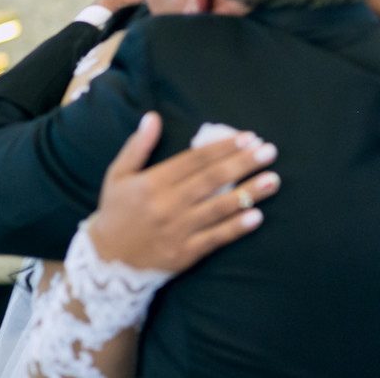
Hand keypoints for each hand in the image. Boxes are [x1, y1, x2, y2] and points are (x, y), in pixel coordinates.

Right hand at [87, 112, 280, 272]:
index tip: (248, 138)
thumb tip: (152, 117)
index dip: (223, 147)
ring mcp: (177, 230)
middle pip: (212, 179)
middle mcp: (167, 204)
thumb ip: (137, 146)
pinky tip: (257, 216)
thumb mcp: (119, 176)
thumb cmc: (116, 213)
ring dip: (249, 193)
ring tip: (272, 180)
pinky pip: (215, 238)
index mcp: (153, 183)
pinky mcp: (185, 253)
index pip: (195, 160)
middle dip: (243, 163)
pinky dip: (236, 228)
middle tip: (269, 151)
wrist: (106, 263)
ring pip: (219, 208)